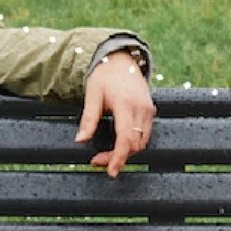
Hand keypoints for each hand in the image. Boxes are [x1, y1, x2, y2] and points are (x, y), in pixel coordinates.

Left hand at [76, 50, 156, 177]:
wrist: (121, 59)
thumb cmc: (105, 75)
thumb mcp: (92, 94)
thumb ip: (88, 119)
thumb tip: (80, 140)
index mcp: (126, 104)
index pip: (125, 138)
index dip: (118, 157)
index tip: (111, 171)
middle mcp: (141, 109)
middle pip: (134, 145)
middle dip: (117, 157)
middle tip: (97, 161)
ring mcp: (148, 110)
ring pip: (141, 142)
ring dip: (125, 152)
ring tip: (106, 155)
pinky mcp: (150, 111)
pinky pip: (144, 135)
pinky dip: (132, 144)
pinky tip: (118, 144)